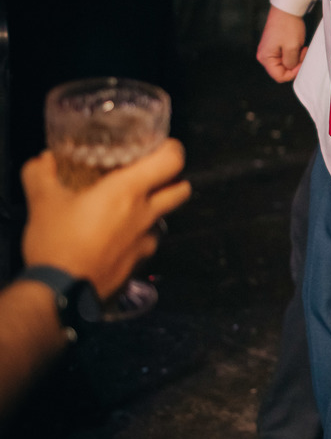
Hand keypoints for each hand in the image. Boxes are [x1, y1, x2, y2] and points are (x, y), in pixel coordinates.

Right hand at [21, 141, 190, 299]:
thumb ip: (41, 174)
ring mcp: (144, 242)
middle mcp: (144, 214)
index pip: (171, 160)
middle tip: (152, 176)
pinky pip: (145, 245)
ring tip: (128, 209)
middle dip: (174, 180)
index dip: (171, 149)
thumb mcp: (42, 202)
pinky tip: (117, 240)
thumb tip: (43, 161)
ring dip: (153, 211)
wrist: (60, 293)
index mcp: (127, 191)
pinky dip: (137, 238)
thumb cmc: (57, 242)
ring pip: (163, 220)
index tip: (159, 145)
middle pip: (180, 191)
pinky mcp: (138, 265)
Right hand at [257, 4, 307, 82]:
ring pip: (285, 63)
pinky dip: (293, 52)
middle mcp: (264, 55)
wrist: (287, 8)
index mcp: (265, 58)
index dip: (293, 73)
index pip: (279, 76)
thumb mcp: (292, 48)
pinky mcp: (274, 45)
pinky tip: (297, 44)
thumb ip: (291, 63)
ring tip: (300, 47)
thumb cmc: (288, 26)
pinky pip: (285, 55)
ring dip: (295, 58)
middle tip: (302, 53)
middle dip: (295, 64)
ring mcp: (269, 50)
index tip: (301, 62)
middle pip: (282, 70)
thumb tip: (290, 69)